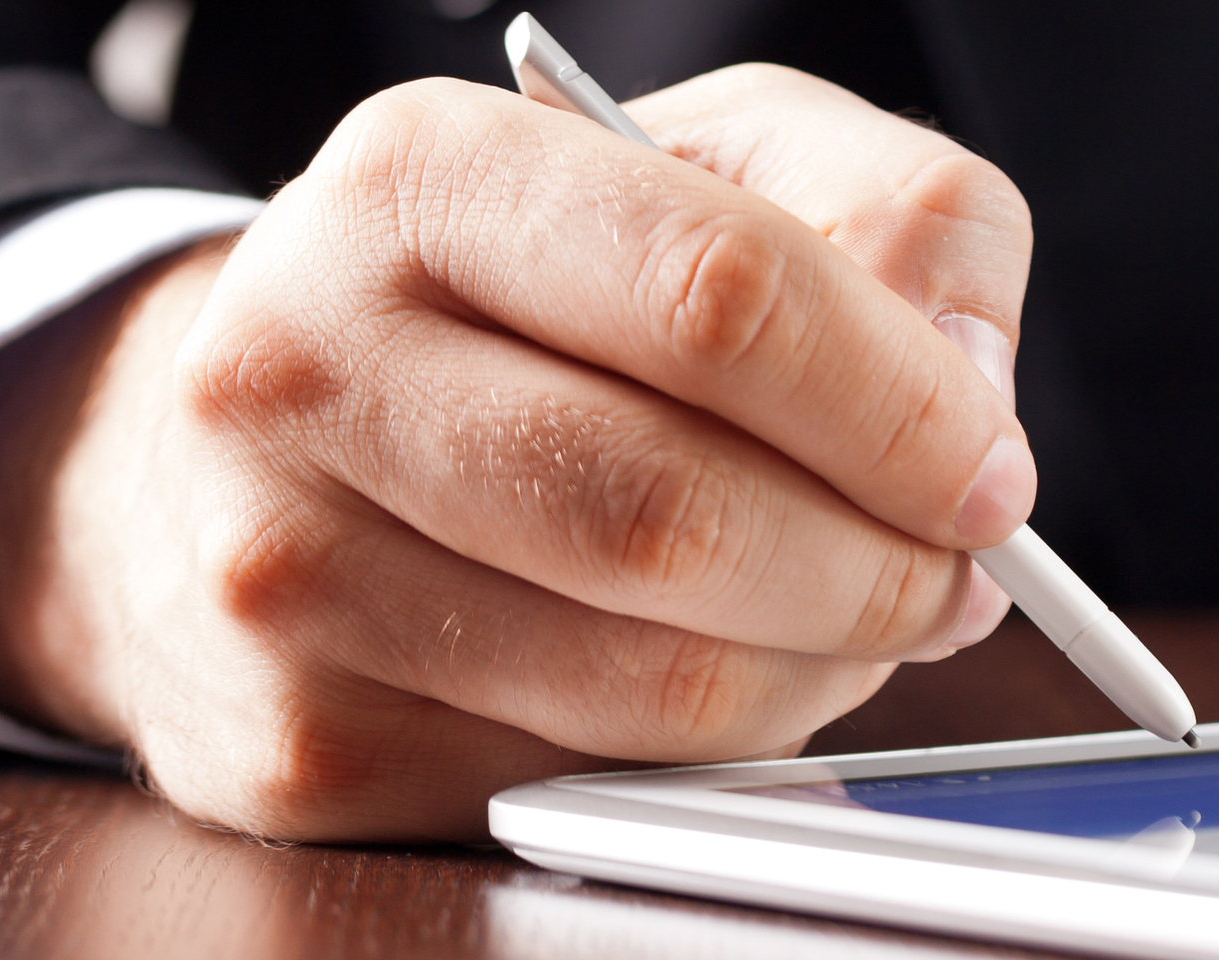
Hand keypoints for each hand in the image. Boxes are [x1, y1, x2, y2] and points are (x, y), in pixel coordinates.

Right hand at [0, 65, 1034, 840]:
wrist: (227, 448)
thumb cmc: (512, 303)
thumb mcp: (707, 173)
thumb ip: (893, 215)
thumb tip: (972, 381)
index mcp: (420, 181)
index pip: (721, 297)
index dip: (903, 406)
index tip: (991, 470)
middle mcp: (306, 364)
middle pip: (682, 515)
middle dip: (880, 569)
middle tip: (952, 574)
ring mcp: (283, 570)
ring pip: (652, 682)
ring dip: (817, 670)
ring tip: (846, 614)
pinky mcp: (302, 743)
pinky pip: (592, 779)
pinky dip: (710, 747)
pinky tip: (711, 666)